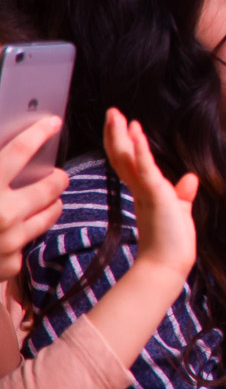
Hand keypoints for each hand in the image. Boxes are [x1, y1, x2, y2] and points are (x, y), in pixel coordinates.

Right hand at [0, 116, 66, 280]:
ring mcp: (9, 242)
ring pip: (51, 214)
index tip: (52, 124)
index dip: (38, 133)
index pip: (20, 151)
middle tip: (57, 175)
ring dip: (52, 204)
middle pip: (50, 186)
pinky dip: (24, 235)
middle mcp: (3, 214)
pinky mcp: (10, 265)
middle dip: (57, 178)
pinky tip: (15, 232)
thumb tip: (4, 154)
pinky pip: (28, 243)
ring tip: (49, 199)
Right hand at [102, 108, 196, 284]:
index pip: (132, 163)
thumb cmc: (172, 243)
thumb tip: (190, 177)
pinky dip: (141, 151)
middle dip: (117, 134)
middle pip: (123, 156)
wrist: (167, 266)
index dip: (128, 143)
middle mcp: (141, 190)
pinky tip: (137, 134)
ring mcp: (146, 192)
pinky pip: (146, 169)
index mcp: (146, 192)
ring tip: (117, 115)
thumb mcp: (180, 211)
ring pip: (129, 159)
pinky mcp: (155, 195)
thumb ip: (183, 194)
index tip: (127, 125)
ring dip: (123, 135)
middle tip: (112, 112)